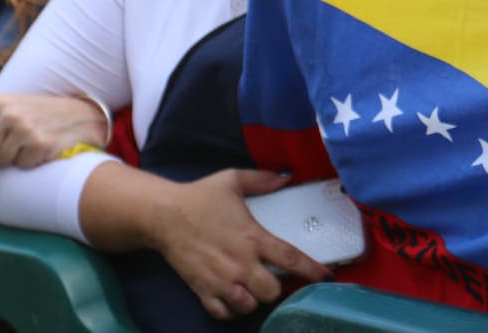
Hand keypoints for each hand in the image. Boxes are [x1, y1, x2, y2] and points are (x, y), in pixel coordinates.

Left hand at [0, 93, 107, 183]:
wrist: (85, 114)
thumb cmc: (46, 115)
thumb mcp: (18, 110)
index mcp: (1, 104)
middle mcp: (10, 114)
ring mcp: (25, 128)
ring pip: (2, 160)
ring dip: (14, 160)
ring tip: (31, 147)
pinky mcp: (40, 143)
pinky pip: (23, 165)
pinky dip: (31, 162)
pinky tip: (43, 150)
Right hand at [151, 169, 330, 320]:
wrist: (162, 215)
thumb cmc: (199, 197)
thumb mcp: (233, 180)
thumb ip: (263, 179)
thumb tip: (287, 176)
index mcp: (252, 236)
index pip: (290, 258)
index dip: (311, 270)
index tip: (325, 276)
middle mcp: (240, 262)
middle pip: (272, 290)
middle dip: (280, 289)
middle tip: (278, 280)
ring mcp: (220, 279)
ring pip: (249, 305)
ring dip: (256, 300)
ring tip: (256, 289)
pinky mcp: (201, 289)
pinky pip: (223, 313)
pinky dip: (233, 310)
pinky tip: (237, 299)